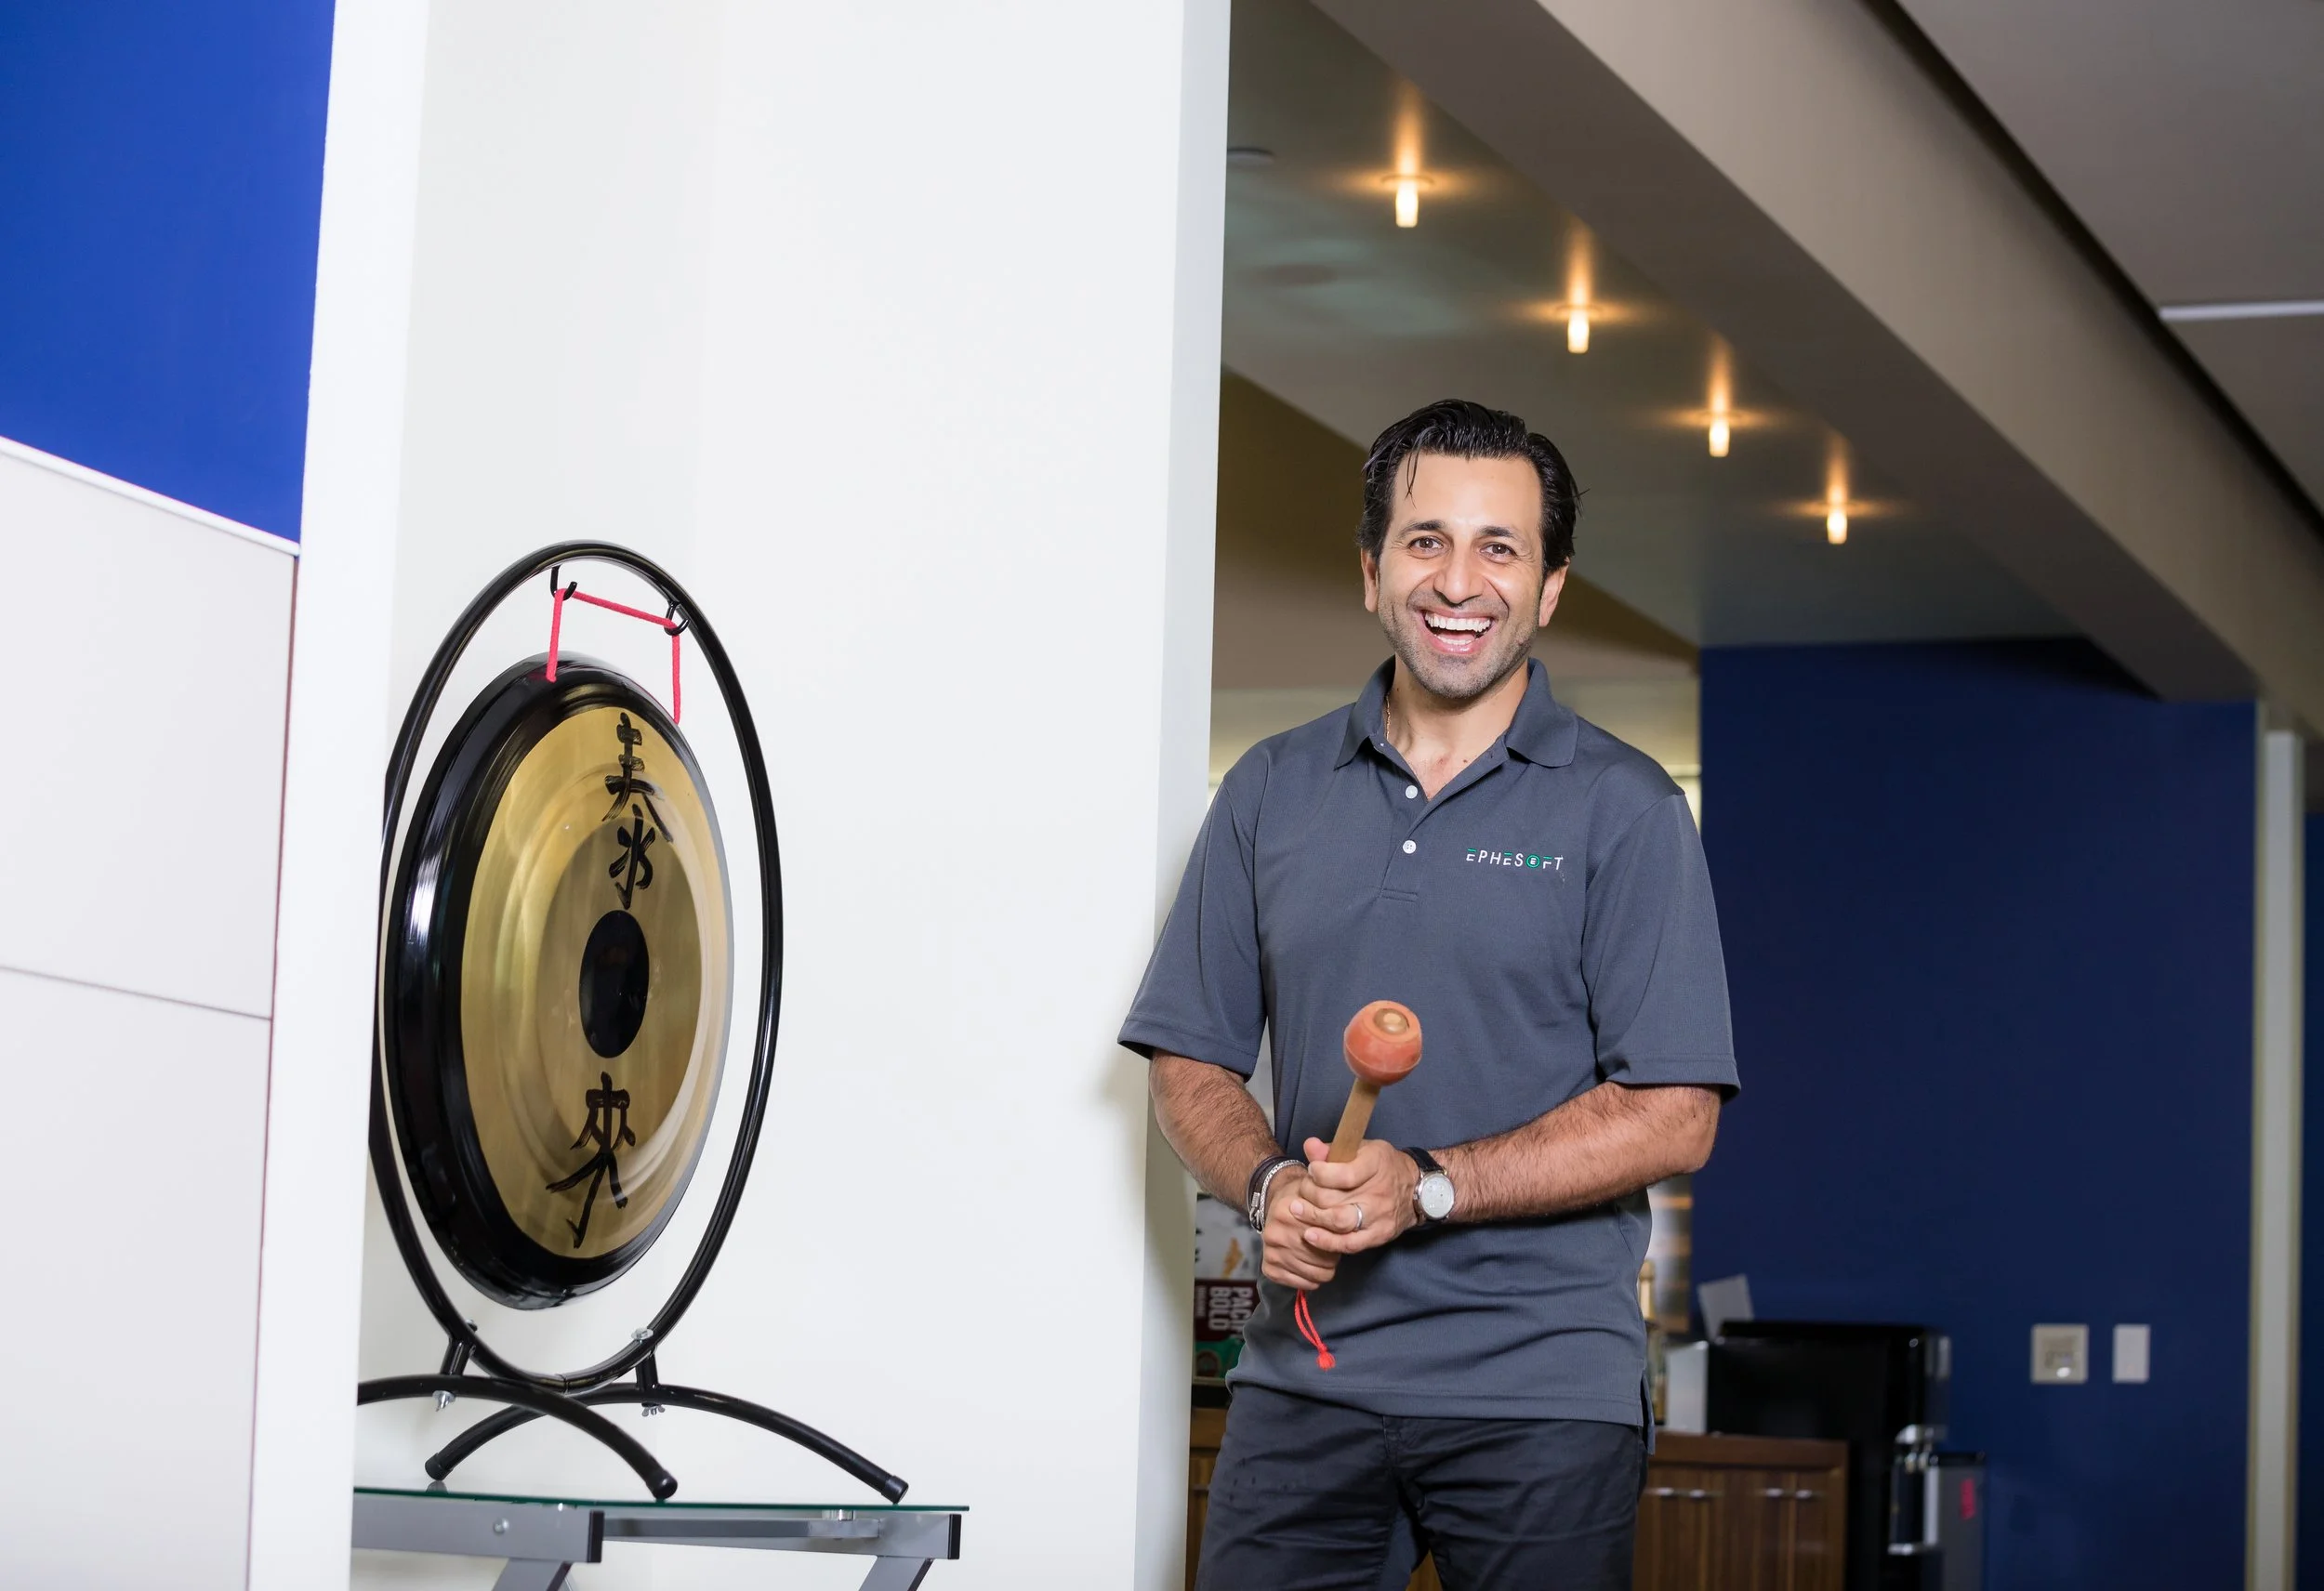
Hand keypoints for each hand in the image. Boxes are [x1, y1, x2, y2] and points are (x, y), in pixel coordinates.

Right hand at [1259, 1167, 1345, 1291]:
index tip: (1340, 1233)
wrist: (1278, 1203)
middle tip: (1330, 1244)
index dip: (1340, 1237)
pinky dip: (1310, 1278)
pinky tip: (1310, 1265)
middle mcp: (1276, 1233)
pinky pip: (1302, 1284)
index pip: (1329, 1238)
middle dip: (1333, 1254)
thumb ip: (1333, 1208)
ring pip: (1316, 1275)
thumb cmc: (1305, 1200)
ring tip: (1322, 1254)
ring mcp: (1271, 1251)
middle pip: (1325, 1261)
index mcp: (1289, 1212)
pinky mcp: (1269, 1267)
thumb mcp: (1318, 1195)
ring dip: (1323, 1267)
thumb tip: (1351, 1224)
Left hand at [1295, 1136, 1419, 1255]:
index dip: (1320, 1174)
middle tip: (1301, 1190)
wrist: (1415, 1190)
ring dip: (1314, 1218)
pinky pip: (1350, 1244)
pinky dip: (1327, 1242)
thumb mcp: (1362, 1149)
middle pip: (1336, 1199)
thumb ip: (1333, 1149)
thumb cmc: (1383, 1166)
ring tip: (1297, 1211)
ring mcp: (1380, 1216)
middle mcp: (1379, 1192)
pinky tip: (1310, 1235)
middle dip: (1310, 1195)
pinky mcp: (1379, 1235)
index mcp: (1376, 1164)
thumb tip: (1310, 1146)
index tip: (1311, 1170)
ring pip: (1341, 1223)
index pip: (1344, 1174)